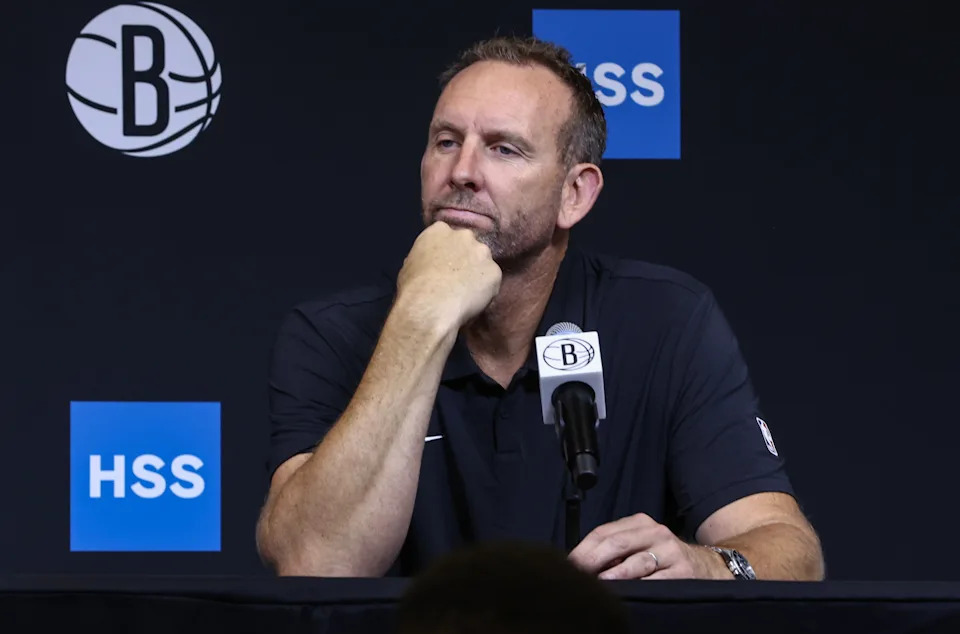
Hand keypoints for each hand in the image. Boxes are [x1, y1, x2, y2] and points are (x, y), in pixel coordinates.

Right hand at [396, 221, 501, 329]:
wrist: (429, 307)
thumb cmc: (413, 288)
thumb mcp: (410, 265)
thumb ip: (426, 258)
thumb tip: (430, 265)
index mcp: (439, 230)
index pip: (449, 235)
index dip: (449, 252)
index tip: (446, 265)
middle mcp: (464, 235)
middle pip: (470, 246)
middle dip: (466, 260)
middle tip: (458, 279)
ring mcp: (482, 252)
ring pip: (484, 263)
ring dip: (478, 275)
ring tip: (466, 294)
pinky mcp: (495, 271)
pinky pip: (492, 282)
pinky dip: (486, 292)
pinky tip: (473, 302)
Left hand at [568, 513, 728, 579]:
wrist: (706, 567)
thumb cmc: (662, 558)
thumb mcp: (640, 544)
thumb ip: (615, 549)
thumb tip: (580, 563)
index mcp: (640, 523)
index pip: (603, 532)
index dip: (583, 549)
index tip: (569, 564)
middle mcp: (655, 532)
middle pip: (616, 544)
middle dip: (592, 561)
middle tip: (578, 575)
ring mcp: (669, 552)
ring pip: (634, 563)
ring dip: (612, 577)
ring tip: (597, 585)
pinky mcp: (681, 572)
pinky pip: (653, 582)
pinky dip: (636, 588)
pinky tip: (625, 593)